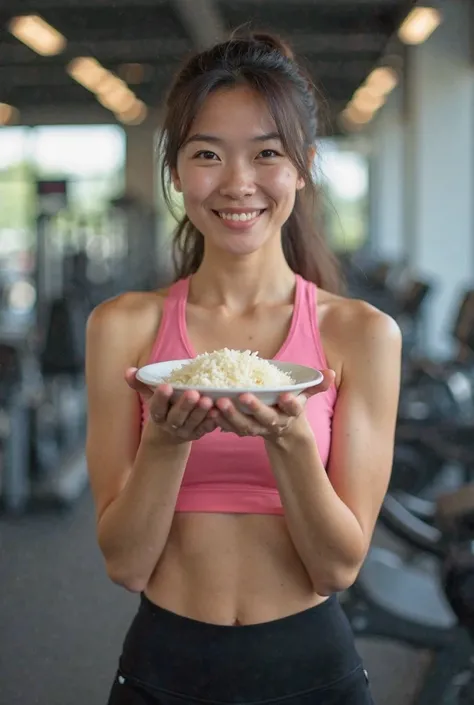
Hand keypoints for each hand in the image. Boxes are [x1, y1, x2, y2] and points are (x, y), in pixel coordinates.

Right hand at [125, 368, 217, 442]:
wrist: (168, 437)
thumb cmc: (162, 409)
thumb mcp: (149, 397)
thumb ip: (140, 384)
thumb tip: (128, 370)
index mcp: (157, 415)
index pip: (156, 407)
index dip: (161, 398)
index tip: (166, 386)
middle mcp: (170, 425)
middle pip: (177, 417)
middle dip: (185, 405)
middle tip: (193, 393)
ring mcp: (185, 431)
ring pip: (193, 423)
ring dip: (201, 412)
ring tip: (208, 400)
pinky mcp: (199, 434)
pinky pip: (206, 429)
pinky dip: (212, 421)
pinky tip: (218, 411)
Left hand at [210, 369, 334, 441]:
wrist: (284, 431)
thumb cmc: (292, 405)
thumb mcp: (305, 395)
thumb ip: (316, 384)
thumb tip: (330, 373)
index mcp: (292, 412)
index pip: (295, 407)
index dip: (291, 403)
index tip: (286, 396)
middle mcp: (275, 422)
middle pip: (266, 418)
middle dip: (255, 408)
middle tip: (243, 396)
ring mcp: (258, 428)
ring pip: (245, 425)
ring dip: (231, 415)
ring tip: (218, 403)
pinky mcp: (243, 430)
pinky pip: (231, 428)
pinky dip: (220, 421)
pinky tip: (209, 411)